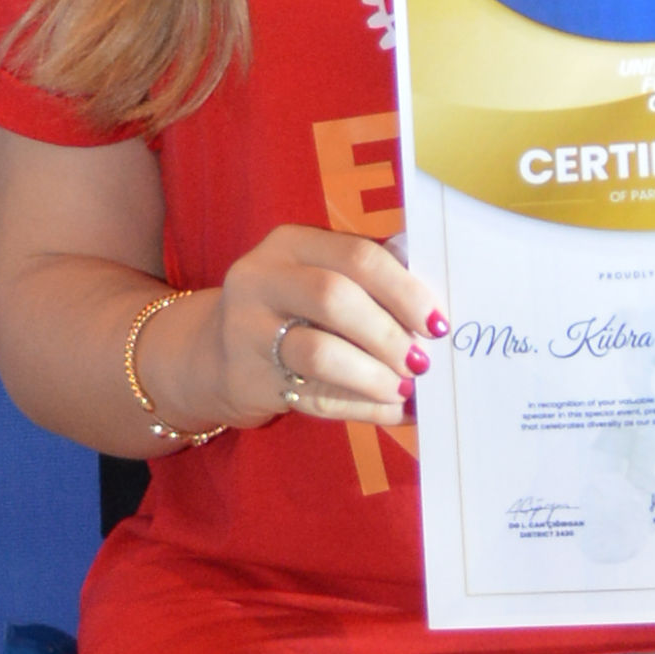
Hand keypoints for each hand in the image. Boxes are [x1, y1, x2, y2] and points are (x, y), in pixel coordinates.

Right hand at [182, 222, 439, 426]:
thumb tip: (436, 307)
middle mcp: (261, 278)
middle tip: (422, 361)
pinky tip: (390, 410)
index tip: (437, 323)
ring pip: (320, 352)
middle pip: (335, 298)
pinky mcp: (248, 379)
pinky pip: (314, 397)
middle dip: (388, 334)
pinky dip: (362, 407)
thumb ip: (373, 278)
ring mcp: (246, 330)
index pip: (356, 255)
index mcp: (291, 243)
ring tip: (405, 389)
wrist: (216, 354)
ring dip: (374, 375)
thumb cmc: (293, 309)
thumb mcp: (320, 275)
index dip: (404, 290)